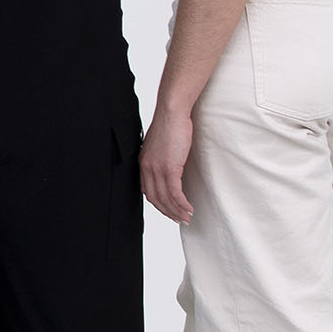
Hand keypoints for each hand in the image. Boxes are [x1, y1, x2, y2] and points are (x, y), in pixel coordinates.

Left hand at [141, 106, 195, 223]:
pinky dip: (182, 204)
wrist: (172, 112)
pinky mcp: (169, 168)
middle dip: (168, 212)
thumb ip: (162, 158)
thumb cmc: (170, 124)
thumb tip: (170, 166)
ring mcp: (157, 169)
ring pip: (166, 199)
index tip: (169, 210)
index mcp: (144, 163)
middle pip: (155, 198)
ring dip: (177, 211)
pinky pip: (175, 193)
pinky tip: (189, 208)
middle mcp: (147, 168)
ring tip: (187, 217)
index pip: (147, 191)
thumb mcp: (161, 145)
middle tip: (180, 219)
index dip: (158, 204)